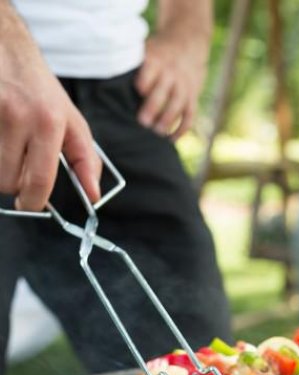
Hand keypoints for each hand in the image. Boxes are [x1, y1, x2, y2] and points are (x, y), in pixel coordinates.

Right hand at [0, 7, 100, 210]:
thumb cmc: (41, 90)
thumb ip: (85, 160)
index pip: (39, 180)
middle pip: (8, 180)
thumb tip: (94, 195)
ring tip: (7, 150)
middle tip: (19, 169)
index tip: (31, 205)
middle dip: (13, 184)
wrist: (6, 48)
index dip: (34, 201)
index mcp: (49, 123)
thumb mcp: (72, 121)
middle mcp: (18, 116)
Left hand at [135, 34, 207, 139]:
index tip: (139, 90)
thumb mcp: (145, 50)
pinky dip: (182, 128)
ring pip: (179, 104)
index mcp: (156, 61)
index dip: (146, 80)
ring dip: (169, 120)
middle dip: (154, 107)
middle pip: (165, 91)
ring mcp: (184, 86)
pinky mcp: (193, 96)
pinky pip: (190, 114)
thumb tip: (106, 82)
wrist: (187, 45)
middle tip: (143, 122)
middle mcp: (172, 73)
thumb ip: (133, 64)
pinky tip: (172, 138)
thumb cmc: (157, 53)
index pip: (151, 70)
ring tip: (158, 133)